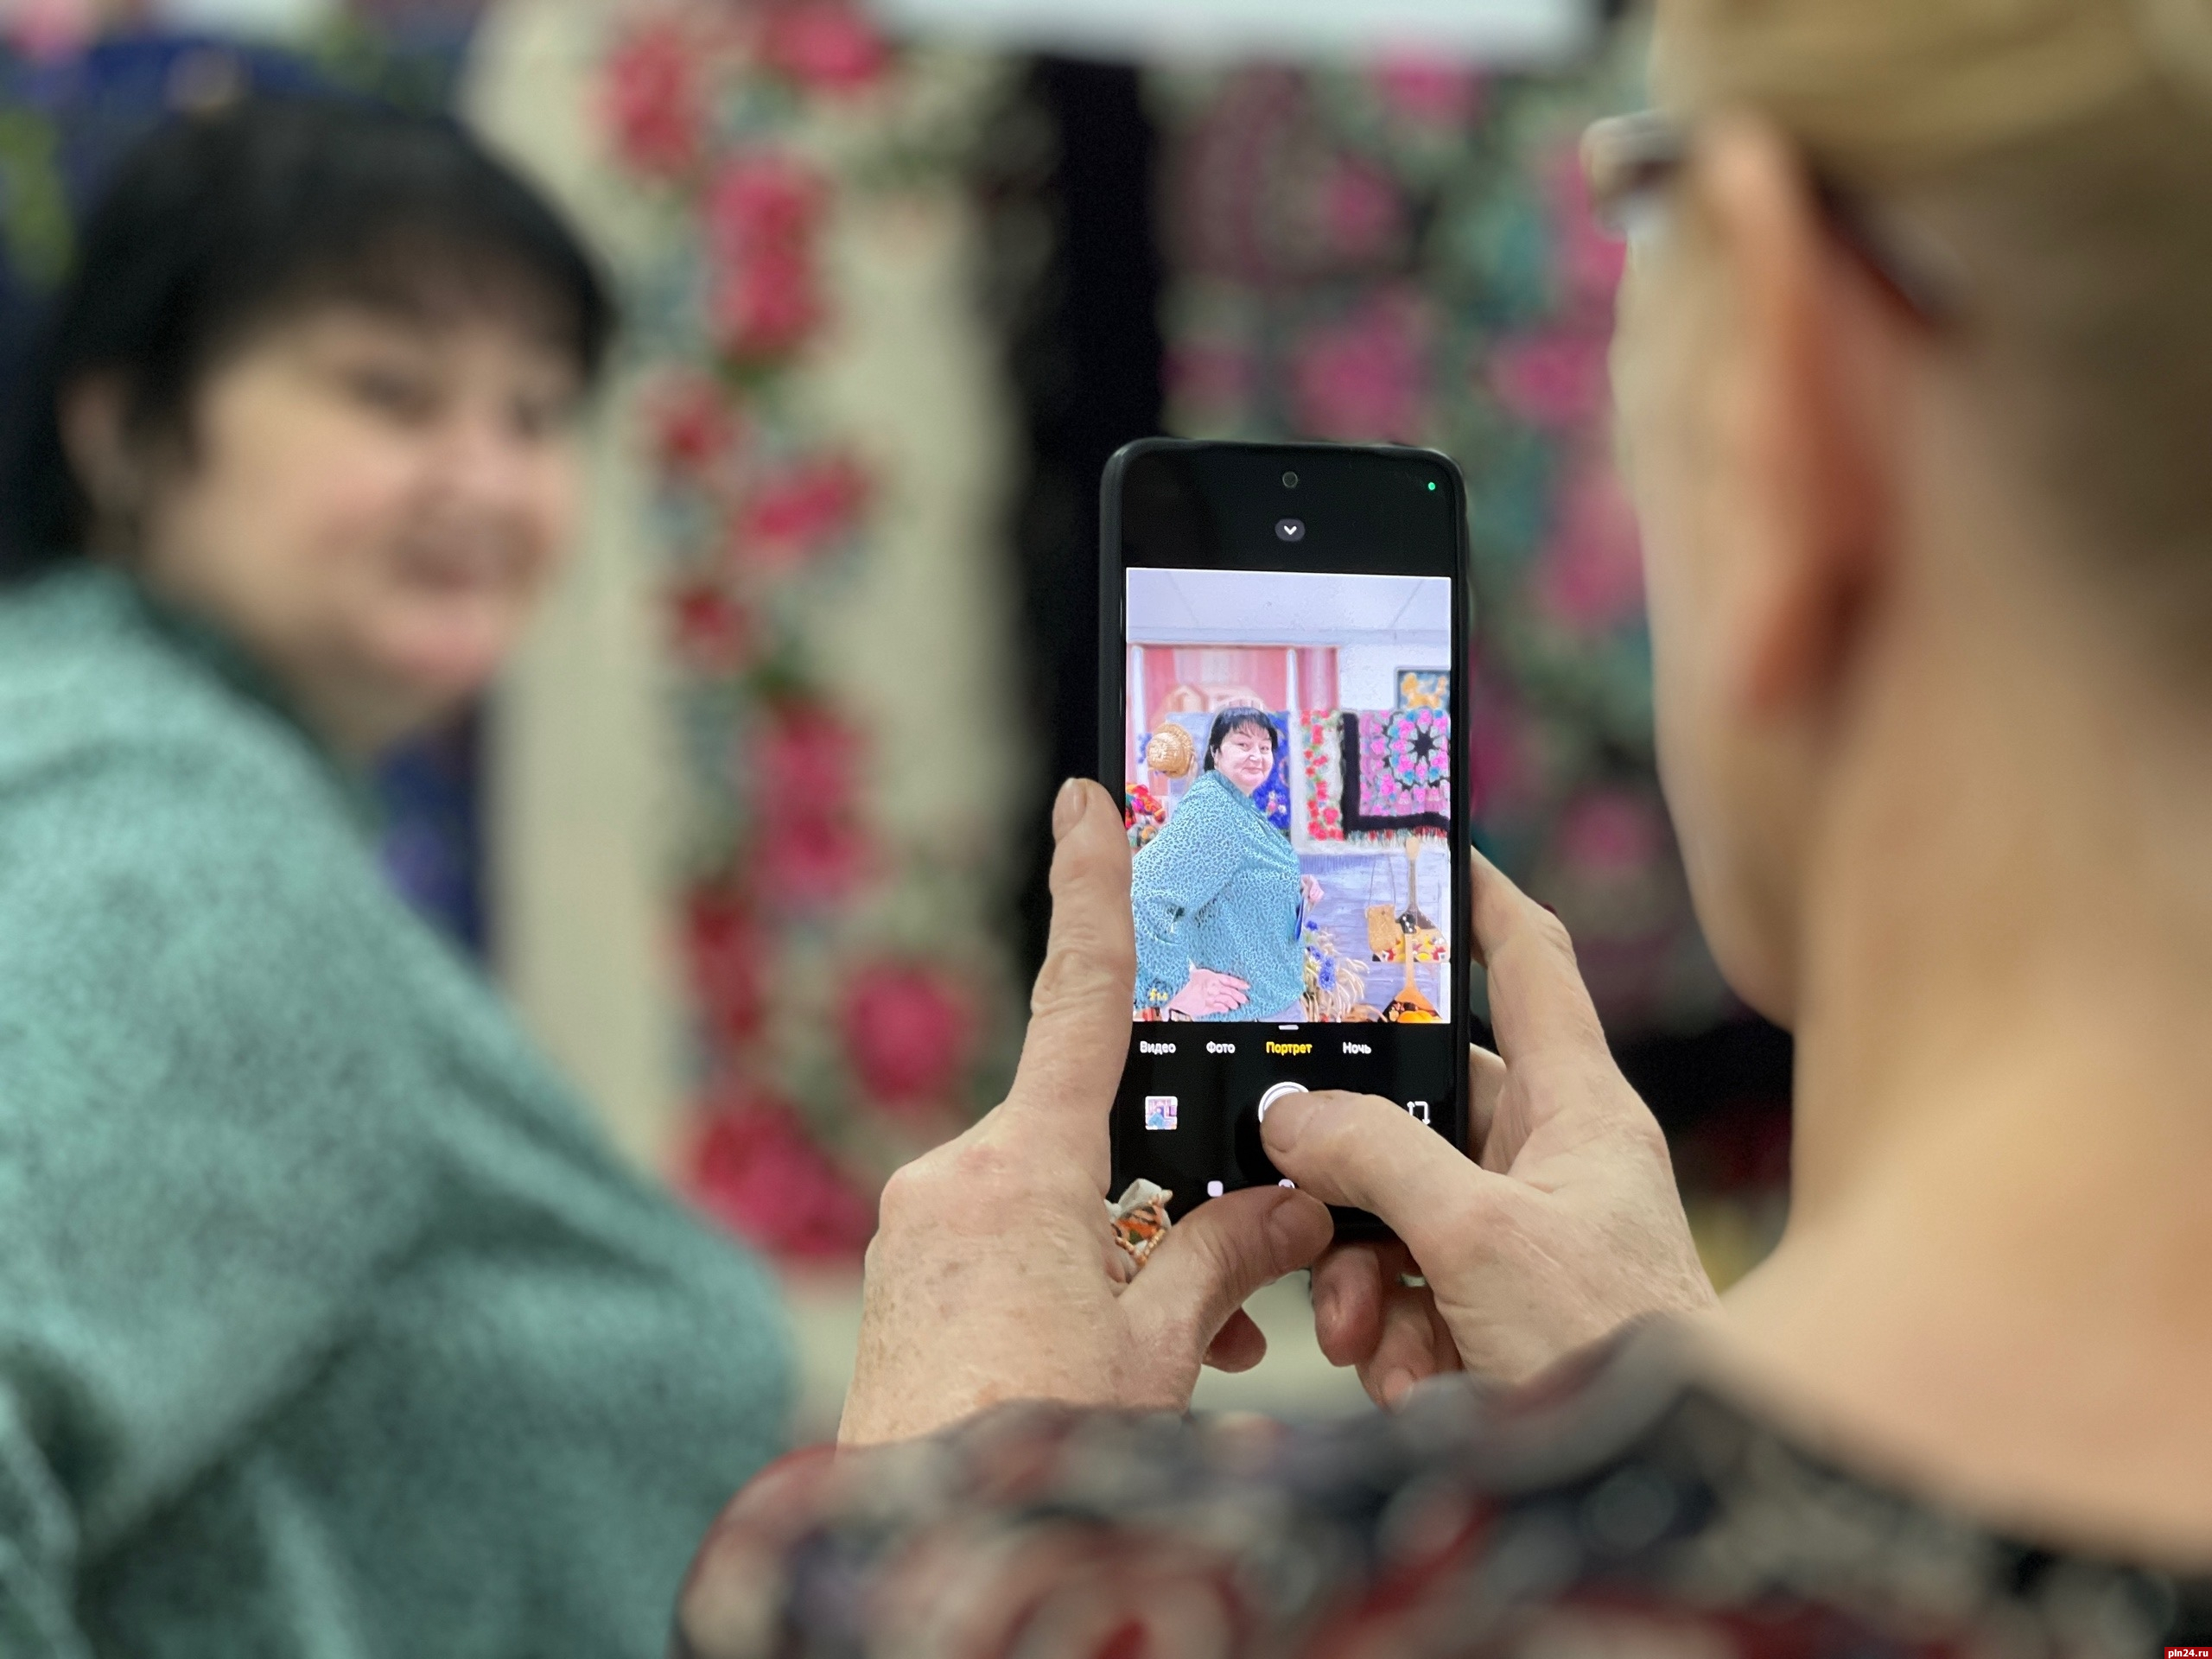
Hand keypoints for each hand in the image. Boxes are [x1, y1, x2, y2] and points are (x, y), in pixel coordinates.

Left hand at [839, 780, 1333, 1445]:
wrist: (915, 1560)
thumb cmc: (1037, 1449)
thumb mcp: (1158, 1355)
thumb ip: (1225, 1264)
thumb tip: (1287, 1210)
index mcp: (1021, 1173)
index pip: (1077, 1001)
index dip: (1092, 890)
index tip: (1087, 801)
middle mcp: (954, 1180)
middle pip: (1085, 1140)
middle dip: (1159, 1198)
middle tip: (1223, 1287)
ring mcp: (916, 1231)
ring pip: (1052, 1203)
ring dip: (1122, 1258)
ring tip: (1186, 1356)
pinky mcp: (901, 1278)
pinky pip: (1003, 1244)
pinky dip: (1068, 1280)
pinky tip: (1118, 1355)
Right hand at [1166, 966, 1248, 1017]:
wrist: (1173, 990)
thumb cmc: (1181, 981)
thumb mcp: (1195, 974)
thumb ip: (1207, 978)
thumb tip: (1214, 980)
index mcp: (1210, 975)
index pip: (1229, 979)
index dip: (1238, 982)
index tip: (1246, 986)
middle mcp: (1212, 985)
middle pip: (1229, 990)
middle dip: (1238, 995)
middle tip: (1244, 999)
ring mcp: (1209, 996)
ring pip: (1225, 999)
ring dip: (1231, 1002)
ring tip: (1236, 1005)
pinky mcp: (1205, 1005)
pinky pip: (1216, 1007)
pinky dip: (1222, 1008)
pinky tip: (1226, 1009)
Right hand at [1261, 850, 1717, 1399]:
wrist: (1657, 1487)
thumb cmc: (1614, 1345)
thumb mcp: (1477, 1237)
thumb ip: (1378, 1158)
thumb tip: (1293, 1117)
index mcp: (1578, 1105)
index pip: (1527, 961)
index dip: (1473, 898)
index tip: (1419, 850)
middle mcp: (1551, 1158)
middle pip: (1422, 1109)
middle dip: (1354, 1168)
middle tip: (1305, 1187)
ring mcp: (1524, 1235)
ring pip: (1398, 1209)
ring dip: (1360, 1273)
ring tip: (1368, 1332)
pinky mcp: (1498, 1306)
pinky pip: (1410, 1287)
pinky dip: (1390, 1333)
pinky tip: (1407, 1378)